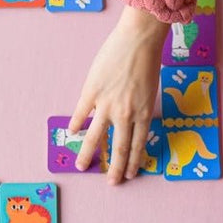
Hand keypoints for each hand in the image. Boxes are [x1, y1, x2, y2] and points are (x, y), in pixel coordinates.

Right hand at [69, 5, 167, 182]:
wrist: (138, 39)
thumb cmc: (147, 59)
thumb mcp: (149, 90)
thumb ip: (139, 107)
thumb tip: (127, 119)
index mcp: (144, 113)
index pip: (138, 145)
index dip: (133, 161)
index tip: (129, 174)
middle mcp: (126, 114)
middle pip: (119, 148)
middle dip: (115, 168)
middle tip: (111, 183)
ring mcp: (107, 105)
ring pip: (96, 137)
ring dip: (88, 155)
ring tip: (82, 167)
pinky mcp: (92, 92)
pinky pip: (81, 114)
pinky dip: (76, 125)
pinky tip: (73, 134)